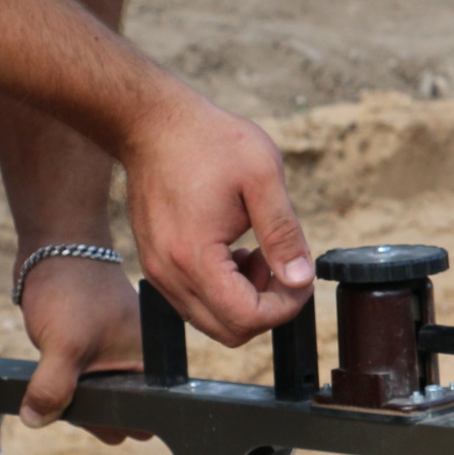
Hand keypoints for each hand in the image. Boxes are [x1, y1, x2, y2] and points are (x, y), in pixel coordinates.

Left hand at [17, 253, 145, 438]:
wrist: (55, 247)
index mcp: (151, 363)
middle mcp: (138, 361)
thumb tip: (35, 419)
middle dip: (91, 411)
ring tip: (60, 371)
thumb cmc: (72, 288)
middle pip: (117, 411)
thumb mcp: (63, 347)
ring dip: (75, 395)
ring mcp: (115, 354)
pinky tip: (53, 365)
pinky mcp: (93, 348)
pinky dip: (65, 380)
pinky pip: (82, 380)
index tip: (85, 413)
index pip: (139, 415)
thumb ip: (52, 390)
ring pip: (96, 397)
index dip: (111, 422)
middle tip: (69, 392)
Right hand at [119, 86, 313, 345]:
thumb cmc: (208, 140)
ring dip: (244, 300)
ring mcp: (157, 272)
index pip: (247, 318)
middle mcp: (169, 275)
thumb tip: (300, 278)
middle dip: (267, 308)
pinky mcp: (155, 264)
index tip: (301, 275)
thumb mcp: (262, 175)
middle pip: (229, 332)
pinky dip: (222, 291)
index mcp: (194, 257)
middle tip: (280, 265)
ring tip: (257, 253)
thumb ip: (283, 232)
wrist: (152, 122)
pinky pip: (194, 302)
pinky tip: (234, 253)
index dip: (286, 306)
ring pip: (211, 321)